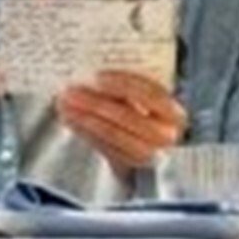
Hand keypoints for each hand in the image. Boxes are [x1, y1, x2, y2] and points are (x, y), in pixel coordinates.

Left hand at [56, 70, 186, 173]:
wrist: (146, 143)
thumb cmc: (144, 110)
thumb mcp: (144, 96)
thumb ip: (127, 85)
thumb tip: (95, 72)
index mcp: (174, 112)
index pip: (151, 94)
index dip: (124, 84)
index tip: (97, 77)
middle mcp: (166, 135)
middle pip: (129, 116)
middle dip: (97, 103)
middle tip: (72, 90)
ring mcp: (149, 153)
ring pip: (114, 134)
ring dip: (85, 118)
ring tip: (65, 104)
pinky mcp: (129, 166)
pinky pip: (104, 148)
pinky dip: (84, 132)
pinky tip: (70, 119)